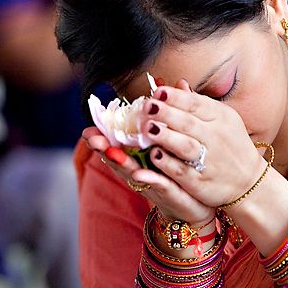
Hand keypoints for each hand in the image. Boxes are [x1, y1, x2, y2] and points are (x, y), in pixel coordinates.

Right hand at [82, 126, 214, 226]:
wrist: (198, 204)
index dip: (102, 135)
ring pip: (134, 172)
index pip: (117, 142)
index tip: (88, 130)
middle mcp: (141, 169)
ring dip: (122, 163)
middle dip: (104, 148)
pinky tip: (141, 173)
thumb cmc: (182, 170)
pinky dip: (150, 179)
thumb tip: (181, 83)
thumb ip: (174, 116)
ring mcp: (153, 183)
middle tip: (92, 138)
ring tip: (112, 153)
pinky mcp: (171, 193)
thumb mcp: (174, 142)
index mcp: (140, 154)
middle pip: (119, 157)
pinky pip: (160, 185)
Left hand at [139, 79, 267, 207]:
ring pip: (185, 146)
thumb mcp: (223, 119)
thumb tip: (178, 84)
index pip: (196, 104)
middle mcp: (216, 137)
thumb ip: (199, 104)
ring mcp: (209, 160)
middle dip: (166, 114)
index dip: (176, 97)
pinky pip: (182, 171)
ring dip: (166, 137)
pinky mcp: (201, 181)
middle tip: (148, 107)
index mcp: (221, 117)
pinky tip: (154, 156)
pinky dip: (168, 164)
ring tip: (148, 128)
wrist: (249, 180)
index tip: (158, 92)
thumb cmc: (232, 145)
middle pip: (188, 123)